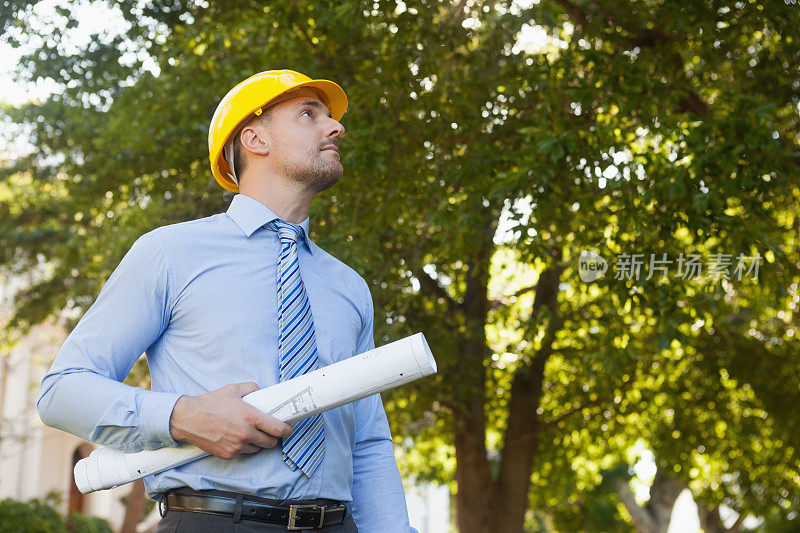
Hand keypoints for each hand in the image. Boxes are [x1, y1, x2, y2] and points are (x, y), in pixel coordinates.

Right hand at [168, 382, 292, 459]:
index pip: (277, 429)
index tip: (289, 428)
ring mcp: (237, 446)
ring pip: (258, 448)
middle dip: (273, 436)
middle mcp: (245, 434)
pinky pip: (244, 452)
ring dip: (258, 442)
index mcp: (250, 417)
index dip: (287, 430)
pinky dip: (244, 446)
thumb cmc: (211, 403)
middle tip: (269, 430)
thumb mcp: (234, 389)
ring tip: (250, 432)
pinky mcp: (228, 454)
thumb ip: (252, 389)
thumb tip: (263, 392)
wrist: (188, 419)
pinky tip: (237, 437)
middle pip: (271, 442)